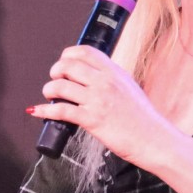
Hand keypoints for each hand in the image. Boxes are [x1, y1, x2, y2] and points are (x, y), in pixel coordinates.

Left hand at [29, 46, 179, 168]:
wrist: (154, 140)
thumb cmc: (143, 119)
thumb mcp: (129, 88)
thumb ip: (111, 80)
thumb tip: (91, 76)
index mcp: (114, 72)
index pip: (85, 52)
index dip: (67, 55)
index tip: (63, 63)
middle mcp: (105, 82)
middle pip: (67, 66)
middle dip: (55, 72)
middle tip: (55, 81)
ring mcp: (98, 100)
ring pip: (60, 87)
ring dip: (48, 90)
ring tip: (50, 96)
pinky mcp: (92, 120)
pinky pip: (60, 111)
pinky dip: (44, 111)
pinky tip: (37, 111)